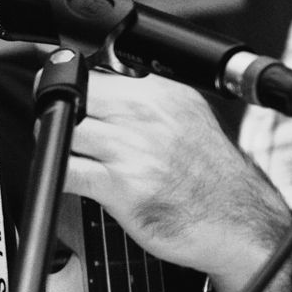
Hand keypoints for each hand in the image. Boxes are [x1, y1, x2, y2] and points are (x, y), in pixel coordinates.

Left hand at [62, 71, 291, 291]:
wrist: (239, 221)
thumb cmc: (209, 175)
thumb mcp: (185, 116)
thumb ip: (146, 96)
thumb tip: (101, 79)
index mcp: (160, 92)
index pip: (95, 70)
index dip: (70, 83)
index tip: (60, 93)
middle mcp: (147, 114)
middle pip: (74, 93)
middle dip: (56, 108)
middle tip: (55, 123)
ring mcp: (134, 149)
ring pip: (65, 127)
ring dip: (52, 139)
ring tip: (64, 151)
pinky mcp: (122, 186)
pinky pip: (67, 169)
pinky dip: (55, 171)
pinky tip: (65, 176)